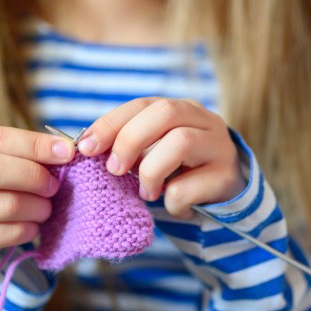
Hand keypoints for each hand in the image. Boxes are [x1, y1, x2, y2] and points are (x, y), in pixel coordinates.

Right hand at [0, 126, 74, 273]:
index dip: (35, 144)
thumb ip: (20, 153)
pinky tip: (31, 226)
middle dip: (34, 176)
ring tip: (44, 208)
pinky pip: (9, 233)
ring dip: (38, 207)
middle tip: (54, 186)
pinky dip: (30, 228)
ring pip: (7, 204)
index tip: (66, 151)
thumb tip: (65, 148)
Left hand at [77, 98, 244, 219]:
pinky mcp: (226, 177)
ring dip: (151, 171)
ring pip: (181, 142)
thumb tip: (84, 148)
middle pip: (165, 113)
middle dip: (130, 140)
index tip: (86, 147)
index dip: (111, 123)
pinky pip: (188, 186)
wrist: (224, 196)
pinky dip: (171, 202)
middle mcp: (204, 120)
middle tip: (114, 169)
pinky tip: (173, 206)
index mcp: (181, 109)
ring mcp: (219, 146)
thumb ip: (128, 145)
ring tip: (145, 192)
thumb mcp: (154, 152)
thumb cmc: (179, 172)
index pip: (142, 104)